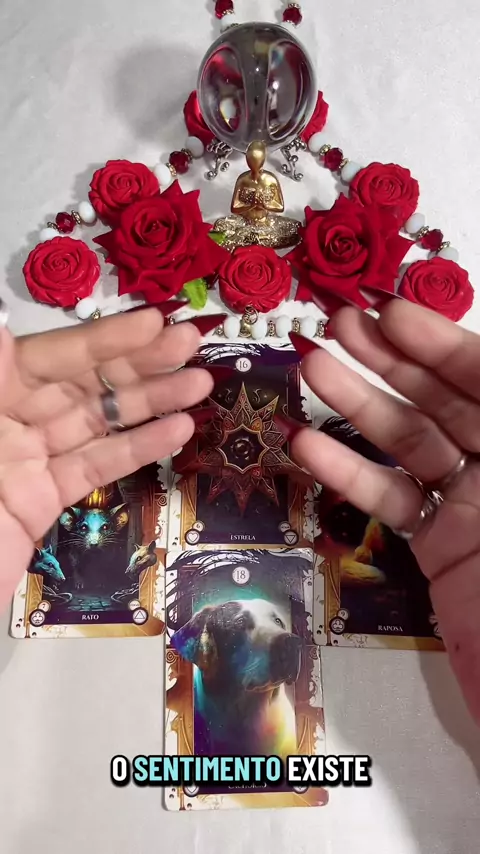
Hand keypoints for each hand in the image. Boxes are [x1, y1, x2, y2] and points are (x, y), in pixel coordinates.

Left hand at [0, 305, 216, 609]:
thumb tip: (1, 325)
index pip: (52, 355)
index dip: (103, 339)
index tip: (153, 322)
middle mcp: (9, 417)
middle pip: (82, 382)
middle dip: (138, 362)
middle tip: (191, 344)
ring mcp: (28, 459)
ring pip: (97, 422)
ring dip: (151, 402)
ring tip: (201, 385)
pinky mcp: (45, 500)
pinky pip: (95, 467)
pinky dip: (138, 448)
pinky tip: (177, 430)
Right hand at [288, 298, 479, 723]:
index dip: (443, 344)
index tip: (392, 314)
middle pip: (446, 401)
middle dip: (391, 360)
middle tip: (337, 324)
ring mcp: (473, 508)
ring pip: (409, 444)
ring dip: (357, 405)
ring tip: (312, 367)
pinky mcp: (439, 547)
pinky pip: (389, 501)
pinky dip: (347, 473)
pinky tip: (307, 445)